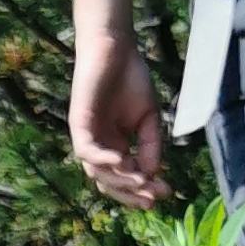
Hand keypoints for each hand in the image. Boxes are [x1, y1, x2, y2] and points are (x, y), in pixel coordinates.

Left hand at [70, 29, 169, 208]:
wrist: (116, 49)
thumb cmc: (130, 79)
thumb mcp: (148, 118)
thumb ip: (150, 145)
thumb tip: (151, 173)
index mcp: (113, 147)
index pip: (124, 179)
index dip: (143, 189)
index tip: (166, 192)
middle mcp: (98, 148)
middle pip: (109, 183)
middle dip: (132, 192)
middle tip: (154, 196)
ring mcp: (86, 137)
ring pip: (97, 172)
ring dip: (120, 179)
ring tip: (141, 181)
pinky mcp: (78, 124)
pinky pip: (86, 151)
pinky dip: (103, 159)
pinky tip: (123, 161)